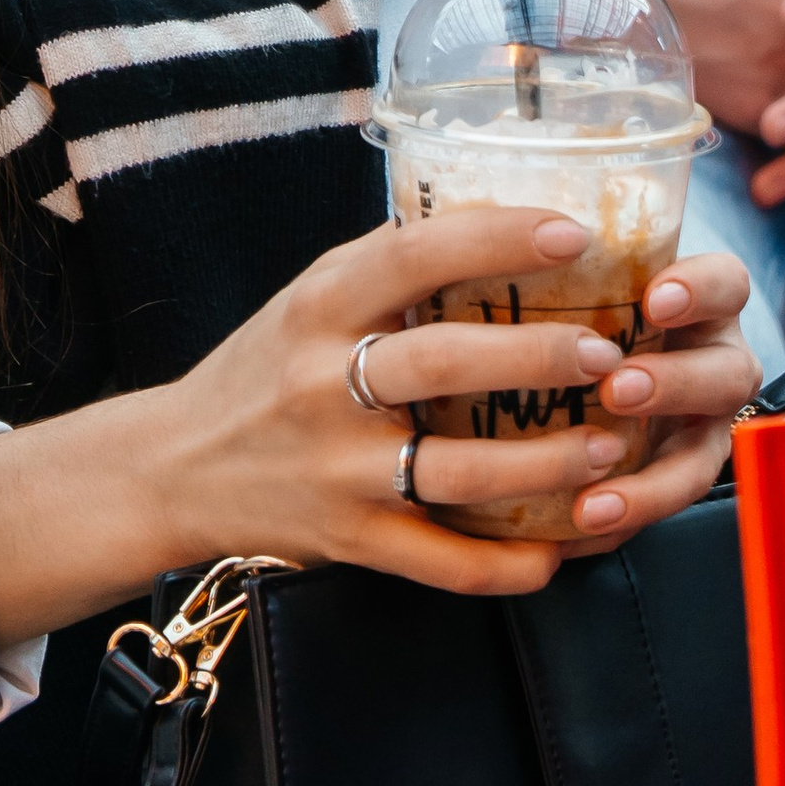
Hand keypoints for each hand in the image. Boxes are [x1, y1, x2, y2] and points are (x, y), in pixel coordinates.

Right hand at [0, 214, 758, 646]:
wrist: (174, 467)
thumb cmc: (264, 368)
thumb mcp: (306, 299)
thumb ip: (386, 268)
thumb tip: (502, 219)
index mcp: (316, 307)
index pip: (410, 255)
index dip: (496, 239)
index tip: (573, 232)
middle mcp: (322, 385)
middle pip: (442, 365)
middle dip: (536, 359)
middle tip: (610, 354)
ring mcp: (337, 470)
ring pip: (457, 473)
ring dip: (544, 465)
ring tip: (609, 447)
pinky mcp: (349, 540)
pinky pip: (441, 562)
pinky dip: (507, 566)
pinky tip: (559, 553)